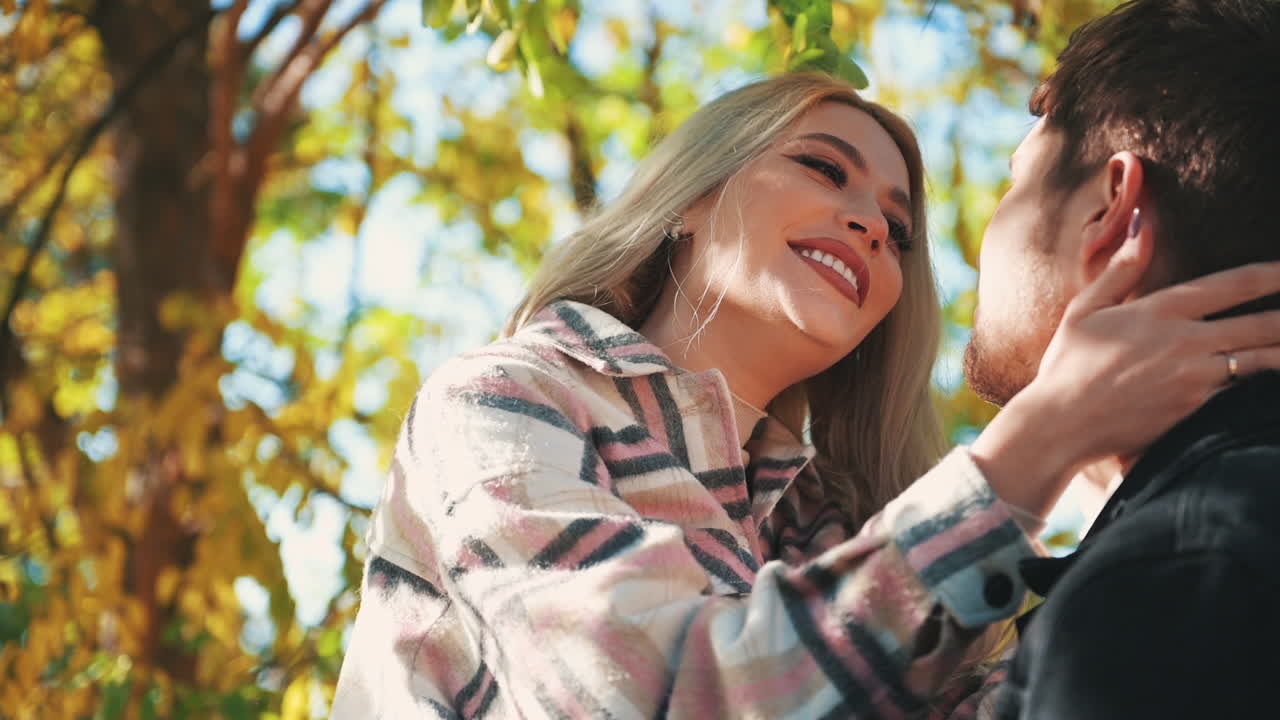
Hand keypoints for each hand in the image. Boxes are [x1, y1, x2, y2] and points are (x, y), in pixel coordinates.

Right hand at [973, 213, 1279, 516]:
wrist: (1061, 424)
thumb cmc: (1067, 365)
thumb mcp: (1085, 308)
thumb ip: (1121, 268)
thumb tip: (1143, 224)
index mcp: (1161, 311)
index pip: (1234, 284)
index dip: (1272, 273)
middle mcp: (1186, 341)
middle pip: (1263, 324)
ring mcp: (1195, 378)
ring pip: (1263, 361)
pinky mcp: (1195, 410)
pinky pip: (1242, 392)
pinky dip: (1263, 383)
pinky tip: (1272, 378)